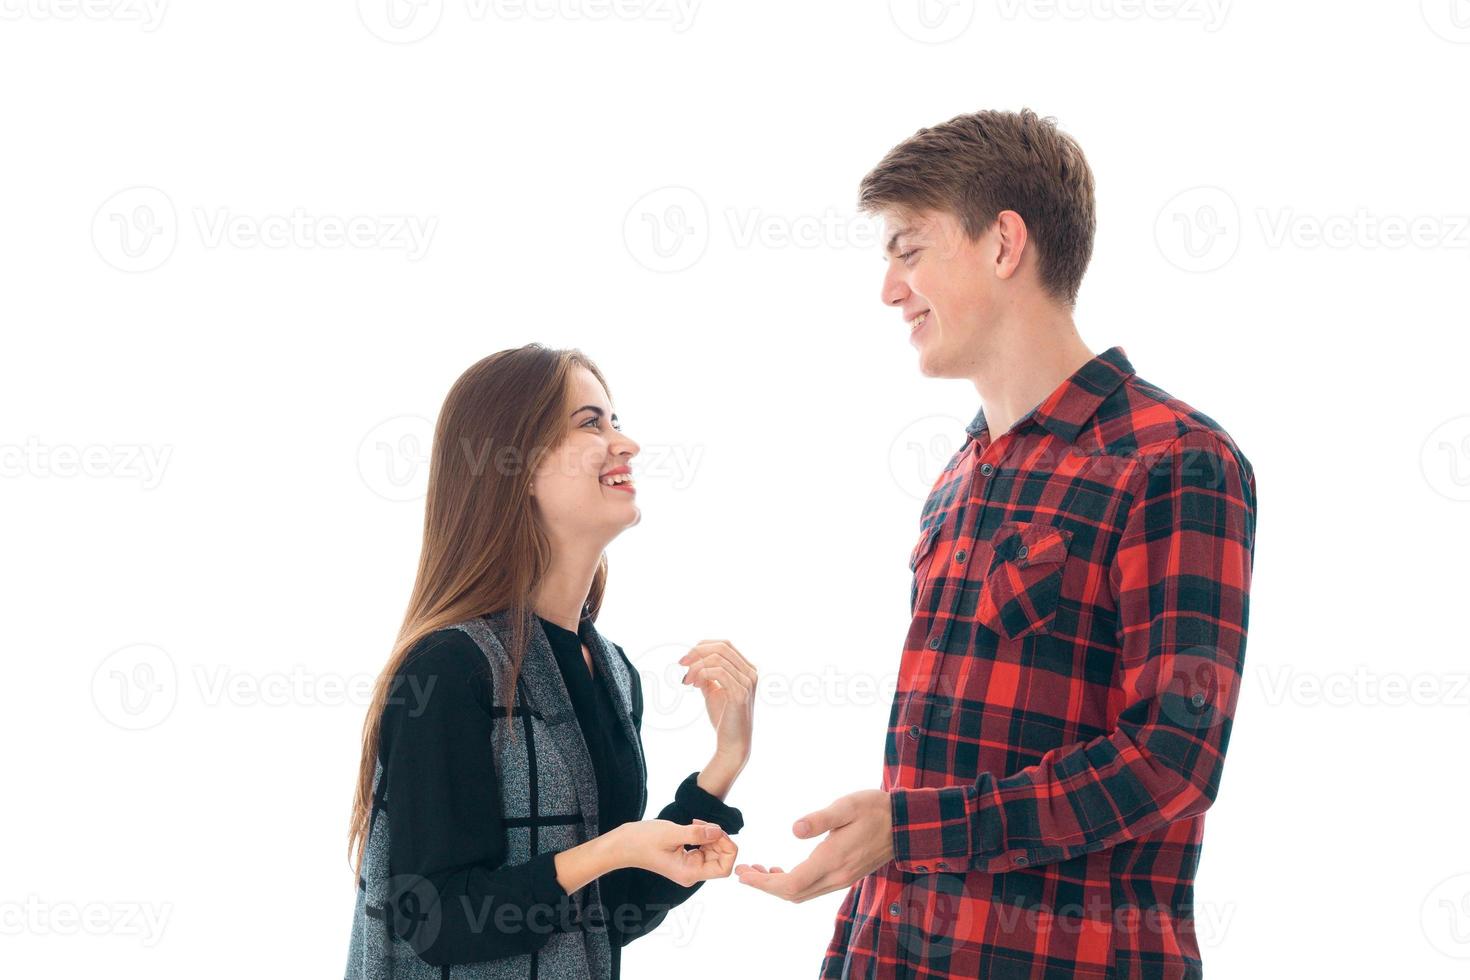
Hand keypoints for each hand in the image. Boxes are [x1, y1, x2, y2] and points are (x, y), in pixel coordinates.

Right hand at [610, 818, 737, 887]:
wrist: (622, 845)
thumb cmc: (643, 840)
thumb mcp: (671, 833)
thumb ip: (697, 833)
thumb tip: (719, 831)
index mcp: (690, 873)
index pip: (724, 868)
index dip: (728, 849)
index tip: (717, 831)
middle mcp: (692, 873)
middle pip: (721, 858)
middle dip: (719, 838)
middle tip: (703, 823)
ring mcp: (689, 867)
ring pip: (714, 851)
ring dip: (711, 835)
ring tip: (695, 822)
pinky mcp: (685, 859)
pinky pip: (704, 848)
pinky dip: (703, 835)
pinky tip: (693, 825)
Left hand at [678, 640, 757, 791]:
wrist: (732, 743)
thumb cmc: (724, 717)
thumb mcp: (713, 690)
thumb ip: (707, 675)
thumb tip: (692, 662)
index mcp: (747, 669)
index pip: (725, 645)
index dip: (703, 646)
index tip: (685, 658)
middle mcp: (751, 673)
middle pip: (722, 647)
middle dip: (698, 652)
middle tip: (681, 663)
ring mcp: (747, 682)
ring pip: (718, 659)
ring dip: (697, 666)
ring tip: (688, 680)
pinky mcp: (740, 693)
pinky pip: (719, 672)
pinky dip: (702, 674)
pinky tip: (694, 684)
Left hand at [734, 790, 893, 902]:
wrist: (905, 824)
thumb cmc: (875, 809)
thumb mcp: (847, 806)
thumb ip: (820, 819)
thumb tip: (793, 830)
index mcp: (832, 860)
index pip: (791, 884)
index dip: (763, 883)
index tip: (743, 874)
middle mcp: (836, 876)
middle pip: (793, 894)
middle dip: (765, 886)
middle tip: (744, 872)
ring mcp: (843, 879)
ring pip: (803, 893)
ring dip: (779, 886)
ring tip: (760, 870)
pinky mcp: (846, 876)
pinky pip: (813, 888)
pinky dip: (794, 883)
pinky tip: (784, 868)